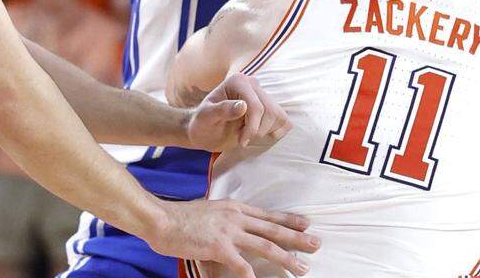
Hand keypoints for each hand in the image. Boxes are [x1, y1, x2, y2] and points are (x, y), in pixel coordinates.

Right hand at [147, 199, 317, 276]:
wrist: (162, 219)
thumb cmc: (183, 217)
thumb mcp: (212, 211)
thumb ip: (228, 219)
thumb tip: (239, 227)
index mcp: (236, 208)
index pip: (269, 215)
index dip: (289, 220)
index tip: (307, 223)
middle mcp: (238, 218)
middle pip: (274, 229)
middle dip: (297, 238)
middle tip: (316, 243)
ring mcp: (230, 232)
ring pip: (266, 246)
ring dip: (286, 258)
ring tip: (302, 267)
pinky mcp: (219, 247)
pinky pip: (241, 265)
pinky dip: (252, 275)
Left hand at [186, 73, 290, 151]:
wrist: (206, 130)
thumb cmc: (203, 123)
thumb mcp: (206, 117)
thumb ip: (222, 110)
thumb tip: (243, 106)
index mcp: (238, 81)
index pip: (256, 106)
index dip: (251, 127)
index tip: (241, 141)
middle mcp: (253, 83)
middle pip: (270, 111)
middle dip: (258, 130)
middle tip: (242, 140)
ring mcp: (263, 94)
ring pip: (279, 116)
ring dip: (265, 131)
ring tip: (248, 135)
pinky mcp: (269, 106)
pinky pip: (284, 120)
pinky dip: (276, 131)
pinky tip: (260, 133)